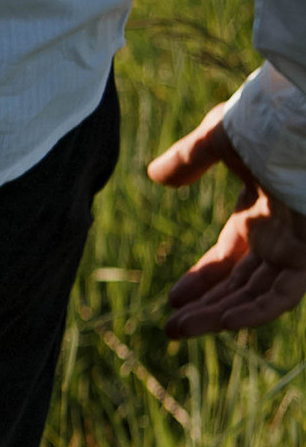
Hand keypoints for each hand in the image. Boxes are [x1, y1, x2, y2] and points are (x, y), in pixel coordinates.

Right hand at [150, 101, 305, 337]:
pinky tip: (224, 323)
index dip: (201, 280)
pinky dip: (256, 312)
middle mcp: (278, 234)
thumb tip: (156, 174)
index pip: (229, 258)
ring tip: (179, 330)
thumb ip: (189, 159)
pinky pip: (284, 294)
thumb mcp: (219, 138)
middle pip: (240, 284)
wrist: (305, 116)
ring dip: (219, 316)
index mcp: (261, 210)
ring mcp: (295, 246)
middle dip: (205, 308)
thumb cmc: (270, 118)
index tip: (173, 299)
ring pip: (256, 295)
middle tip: (171, 329)